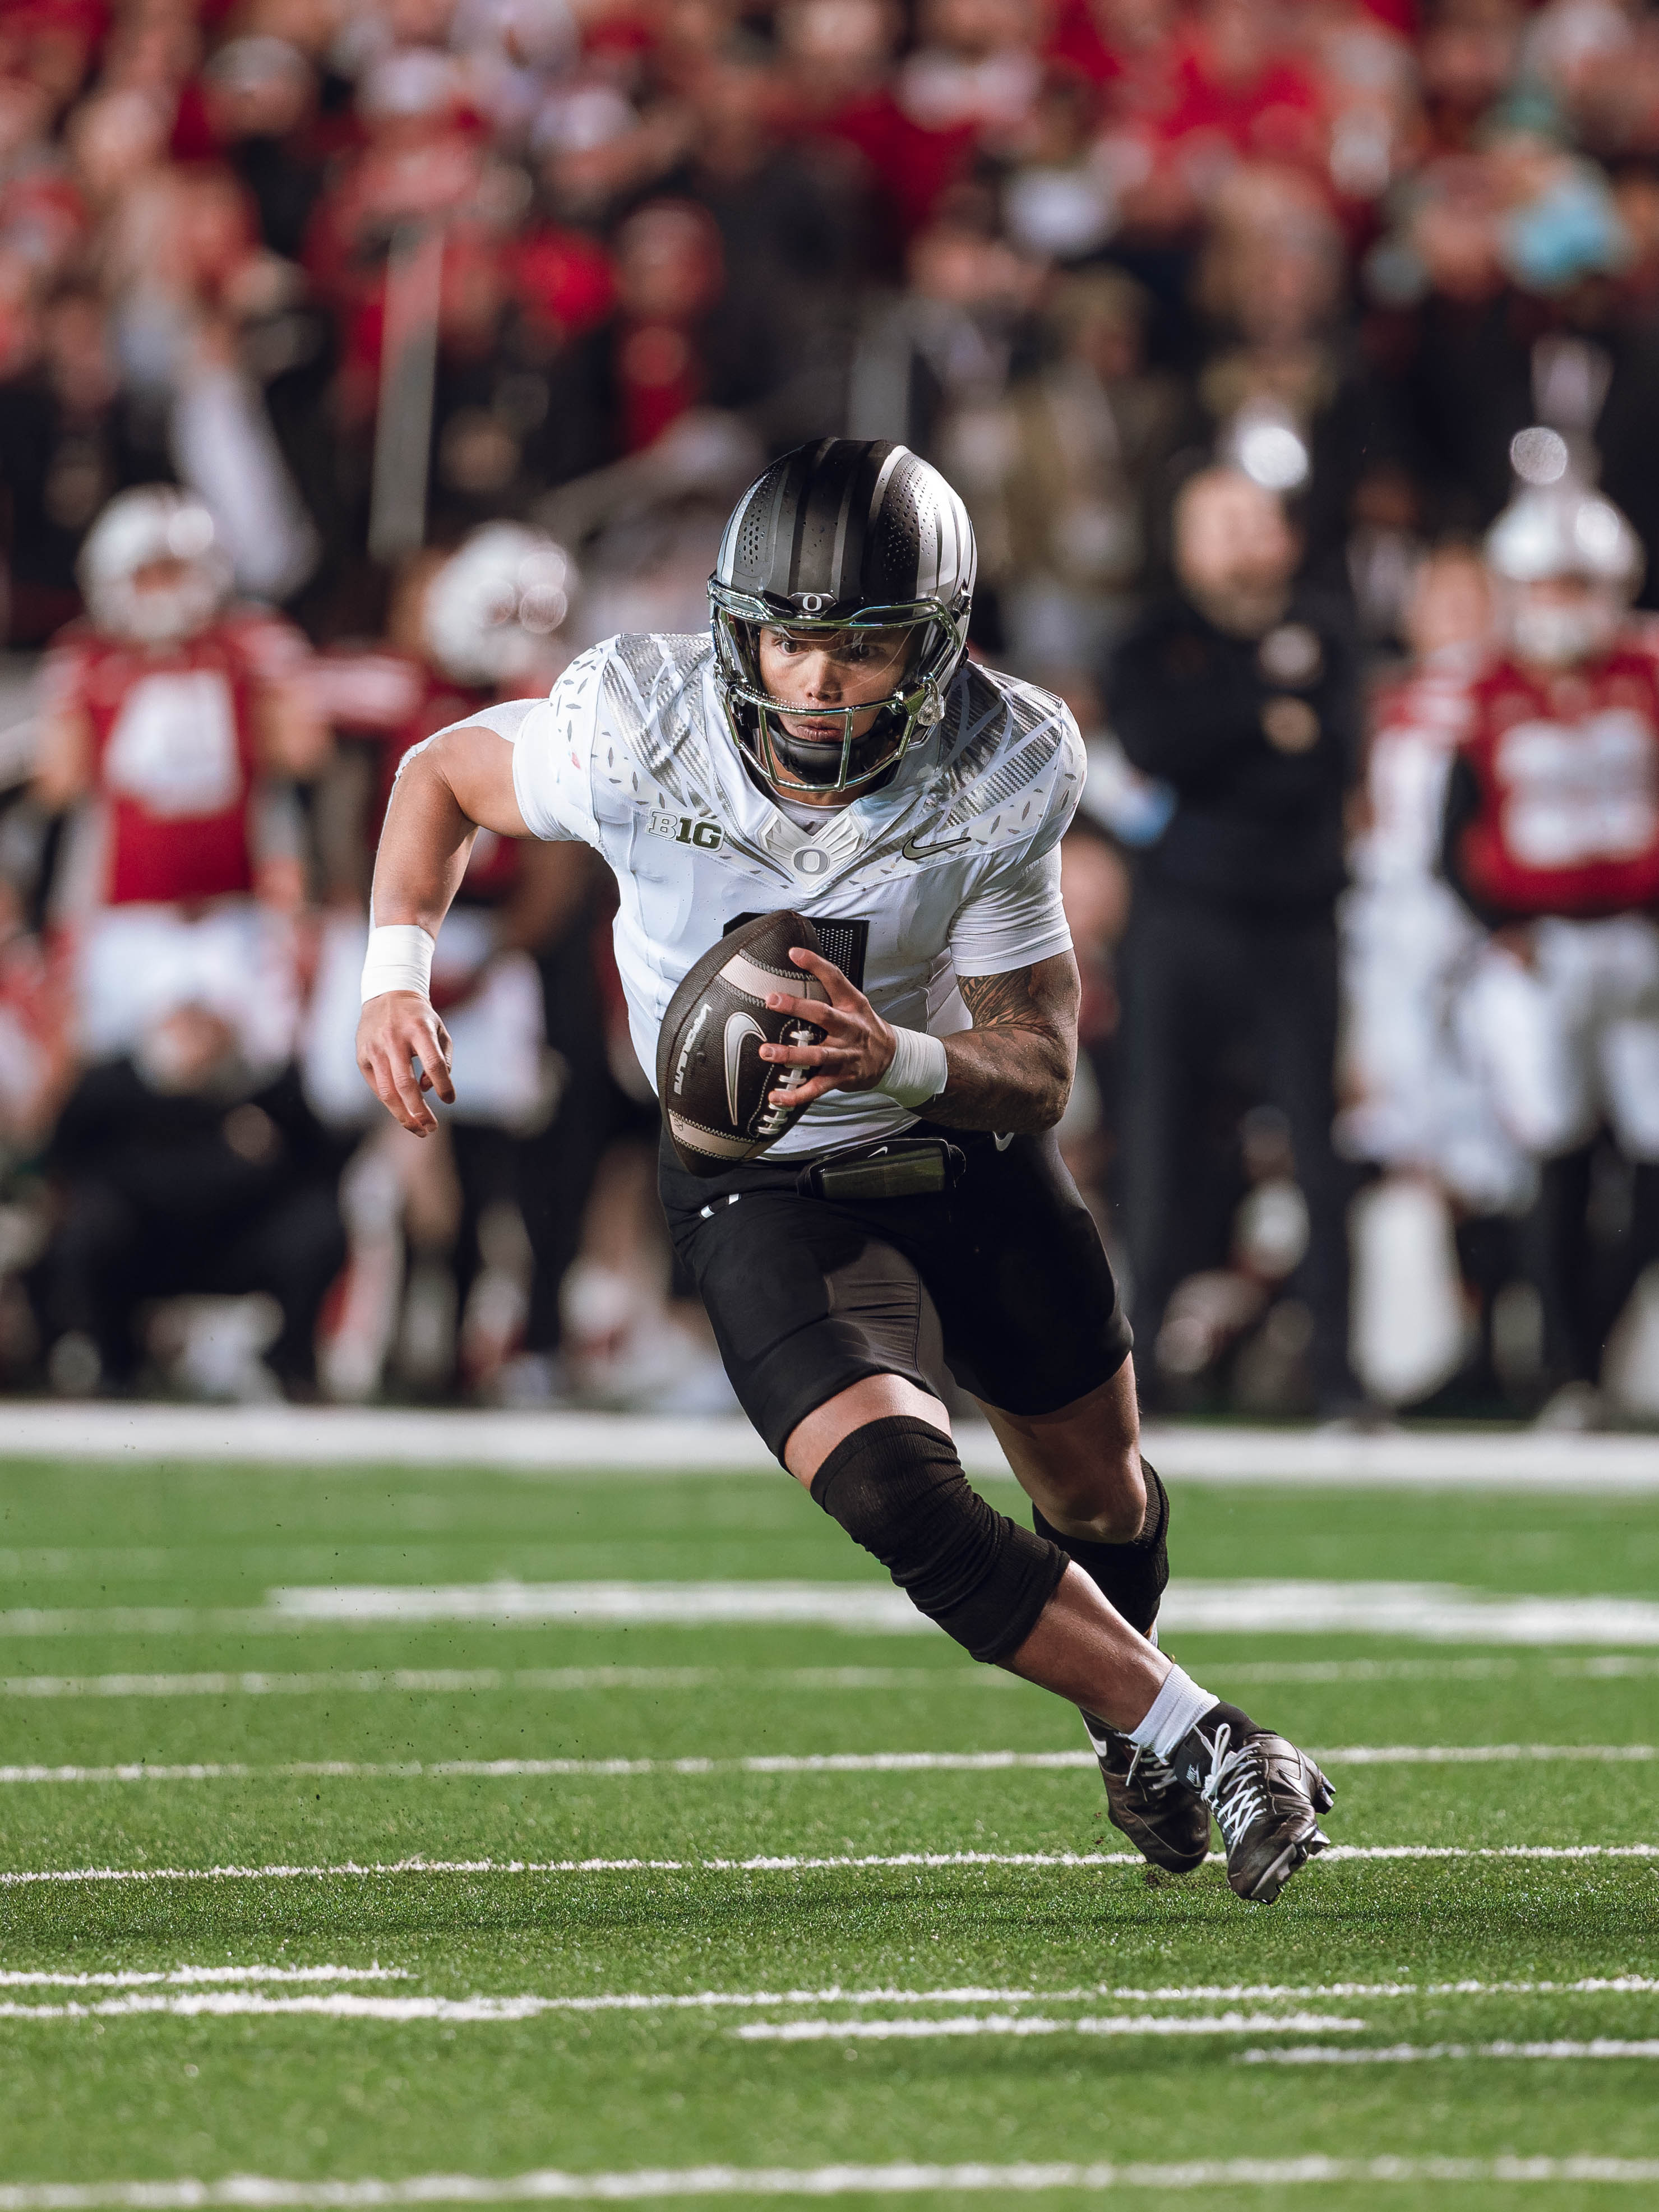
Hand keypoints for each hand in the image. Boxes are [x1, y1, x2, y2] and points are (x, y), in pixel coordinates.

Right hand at [356, 991, 454, 1135]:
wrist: (387, 995)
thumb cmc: (420, 1019)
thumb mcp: (439, 1030)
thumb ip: (443, 1060)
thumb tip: (427, 1089)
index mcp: (419, 1028)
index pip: (434, 1064)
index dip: (443, 1086)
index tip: (449, 1101)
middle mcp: (394, 1038)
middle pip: (406, 1084)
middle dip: (419, 1111)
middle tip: (431, 1128)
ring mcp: (374, 1047)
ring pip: (387, 1091)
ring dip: (403, 1115)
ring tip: (418, 1129)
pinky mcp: (362, 1056)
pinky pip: (377, 1086)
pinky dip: (391, 1102)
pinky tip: (403, 1111)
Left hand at [760, 946, 896, 1108]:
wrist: (891, 1058)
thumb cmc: (863, 1027)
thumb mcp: (854, 1004)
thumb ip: (829, 990)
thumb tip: (796, 965)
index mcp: (852, 1005)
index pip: (836, 978)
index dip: (816, 965)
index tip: (794, 953)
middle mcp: (850, 1028)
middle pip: (824, 1015)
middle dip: (797, 1007)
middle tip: (772, 1000)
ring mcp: (846, 1054)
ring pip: (818, 1054)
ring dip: (791, 1054)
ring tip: (767, 1052)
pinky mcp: (841, 1077)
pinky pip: (817, 1087)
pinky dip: (796, 1094)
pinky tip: (777, 1096)